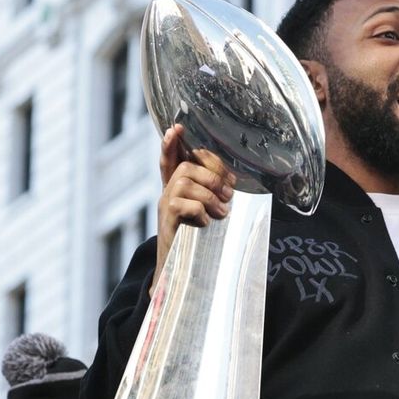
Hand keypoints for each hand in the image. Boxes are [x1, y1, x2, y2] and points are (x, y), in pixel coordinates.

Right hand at [154, 124, 235, 294]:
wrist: (180, 270)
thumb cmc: (199, 239)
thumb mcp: (208, 212)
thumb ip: (215, 194)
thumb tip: (233, 182)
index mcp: (178, 187)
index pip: (171, 159)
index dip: (171, 144)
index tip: (177, 127)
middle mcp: (168, 192)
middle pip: (186, 167)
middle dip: (212, 175)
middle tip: (228, 194)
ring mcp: (164, 205)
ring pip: (186, 182)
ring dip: (210, 195)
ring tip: (222, 213)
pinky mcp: (165, 220)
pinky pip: (182, 203)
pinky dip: (199, 211)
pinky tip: (206, 223)